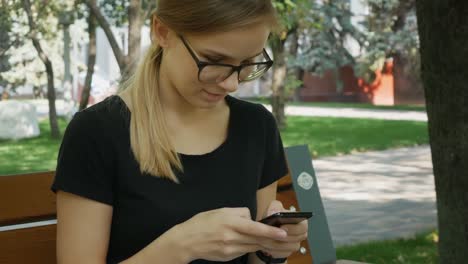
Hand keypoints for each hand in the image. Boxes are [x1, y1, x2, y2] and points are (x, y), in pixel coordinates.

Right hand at [170, 207, 288, 261]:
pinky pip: (244, 251)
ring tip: (274, 240)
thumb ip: (238, 213)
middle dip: (273, 239)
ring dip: (264, 243)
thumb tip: (251, 218)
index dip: (270, 231)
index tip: (282, 233)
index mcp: (229, 222)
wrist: (186, 241)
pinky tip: (255, 244)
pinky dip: (252, 247)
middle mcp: (231, 237)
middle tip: (285, 238)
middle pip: (257, 240)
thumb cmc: (202, 223)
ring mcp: (229, 249)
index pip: (254, 228)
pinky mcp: (228, 256)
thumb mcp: (220, 211)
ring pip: (253, 247)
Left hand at [258, 200, 308, 258]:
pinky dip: (275, 251)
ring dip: (278, 244)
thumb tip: (275, 212)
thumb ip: (275, 207)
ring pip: (290, 248)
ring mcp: (294, 243)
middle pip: (297, 239)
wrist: (268, 225)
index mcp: (300, 221)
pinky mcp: (287, 251)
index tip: (282, 227)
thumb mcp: (274, 206)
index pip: (303, 226)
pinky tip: (266, 246)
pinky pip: (283, 254)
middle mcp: (300, 234)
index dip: (294, 228)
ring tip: (267, 240)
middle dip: (285, 237)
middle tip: (274, 235)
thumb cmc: (273, 215)